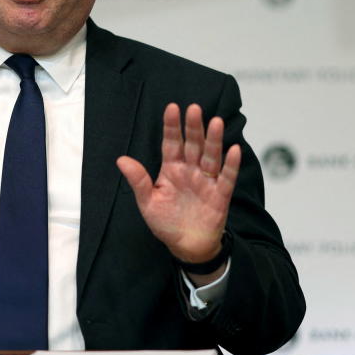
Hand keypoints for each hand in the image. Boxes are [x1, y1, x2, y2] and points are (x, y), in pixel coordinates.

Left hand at [116, 103, 240, 272]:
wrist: (187, 246)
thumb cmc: (166, 222)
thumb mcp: (147, 202)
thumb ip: (138, 180)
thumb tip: (121, 160)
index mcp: (171, 169)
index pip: (171, 143)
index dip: (172, 126)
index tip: (172, 108)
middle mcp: (190, 171)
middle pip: (193, 145)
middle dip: (193, 127)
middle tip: (194, 109)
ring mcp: (206, 181)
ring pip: (211, 156)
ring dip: (214, 140)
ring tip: (215, 122)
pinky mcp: (220, 195)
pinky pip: (227, 178)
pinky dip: (231, 165)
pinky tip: (233, 150)